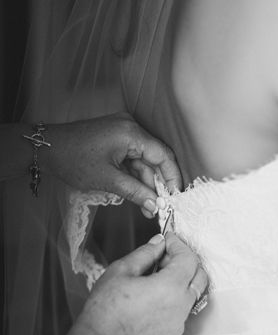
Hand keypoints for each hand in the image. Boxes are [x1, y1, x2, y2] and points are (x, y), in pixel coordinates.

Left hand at [43, 113, 181, 217]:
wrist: (44, 148)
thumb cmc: (72, 160)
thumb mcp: (107, 180)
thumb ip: (136, 192)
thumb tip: (156, 206)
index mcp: (131, 133)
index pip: (164, 156)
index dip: (173, 178)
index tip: (176, 197)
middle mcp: (131, 128)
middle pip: (155, 158)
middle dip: (158, 184)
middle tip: (159, 206)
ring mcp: (124, 131)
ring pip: (144, 160)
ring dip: (146, 182)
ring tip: (147, 206)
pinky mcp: (117, 137)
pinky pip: (134, 157)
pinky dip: (135, 174)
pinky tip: (137, 192)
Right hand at [75, 233, 207, 334]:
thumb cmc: (106, 307)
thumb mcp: (122, 270)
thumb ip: (146, 253)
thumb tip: (159, 242)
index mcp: (171, 287)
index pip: (189, 258)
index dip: (179, 245)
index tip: (168, 240)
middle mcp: (182, 306)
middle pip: (199, 276)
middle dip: (185, 262)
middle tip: (163, 258)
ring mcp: (180, 323)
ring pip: (191, 295)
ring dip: (180, 283)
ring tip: (155, 279)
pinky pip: (181, 313)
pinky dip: (174, 302)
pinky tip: (153, 300)